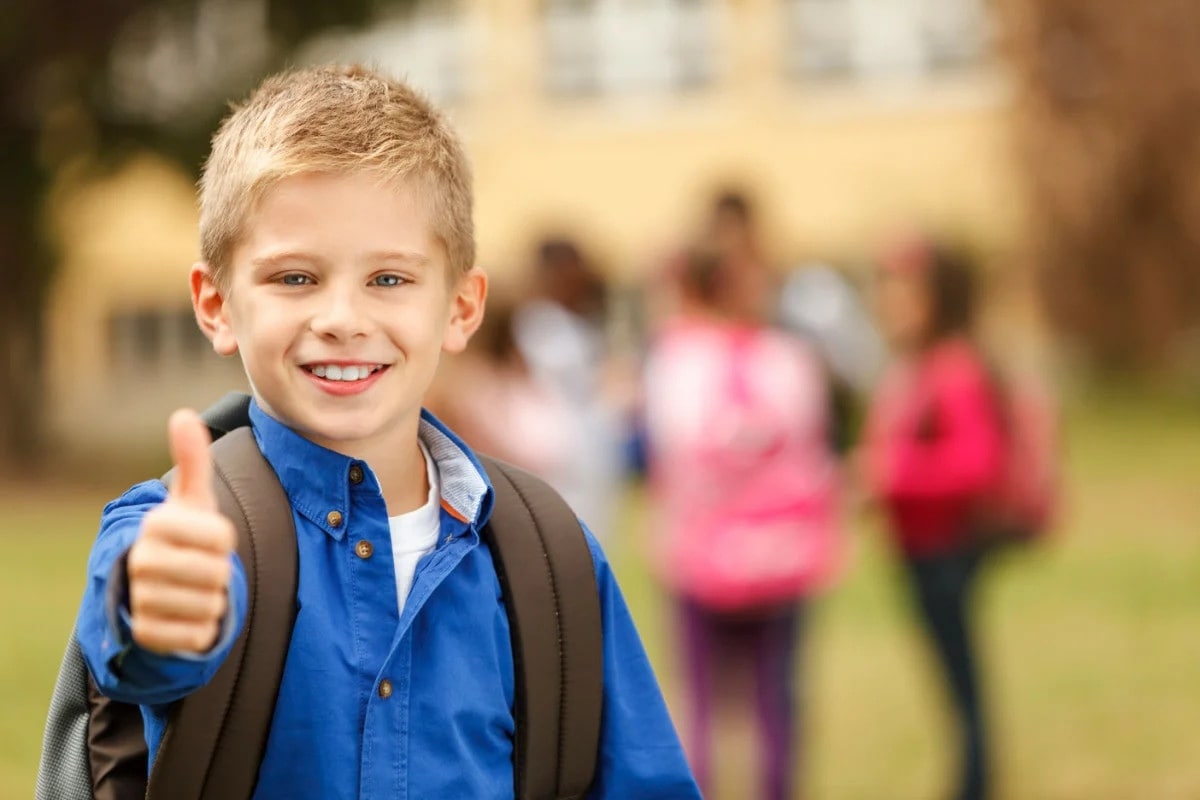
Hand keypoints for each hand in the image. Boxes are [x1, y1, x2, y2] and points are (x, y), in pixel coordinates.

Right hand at [126, 409, 235, 654]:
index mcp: (156, 525)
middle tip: (201, 568)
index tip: (207, 539)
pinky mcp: (146, 635)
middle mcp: (140, 561)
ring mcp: (140, 600)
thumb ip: (192, 460)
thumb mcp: (191, 501)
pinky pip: (200, 634)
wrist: (156, 588)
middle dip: (221, 573)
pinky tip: (186, 616)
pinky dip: (204, 628)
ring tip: (193, 590)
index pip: (221, 536)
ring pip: (211, 604)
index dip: (224, 540)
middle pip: (218, 572)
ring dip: (213, 600)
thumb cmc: (183, 537)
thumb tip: (183, 414)